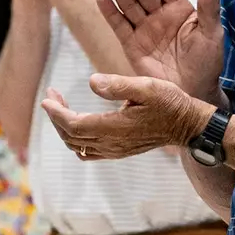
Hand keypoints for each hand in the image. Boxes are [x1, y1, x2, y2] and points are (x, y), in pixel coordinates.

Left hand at [41, 77, 211, 161]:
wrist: (187, 125)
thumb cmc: (170, 103)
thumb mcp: (147, 87)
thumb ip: (118, 85)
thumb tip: (90, 81)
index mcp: (115, 128)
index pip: (74, 125)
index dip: (56, 113)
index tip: (47, 97)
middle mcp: (111, 144)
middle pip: (70, 136)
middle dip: (56, 115)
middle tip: (52, 94)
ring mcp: (114, 150)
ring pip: (77, 145)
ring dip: (63, 126)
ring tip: (60, 105)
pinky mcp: (118, 151)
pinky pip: (88, 152)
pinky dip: (75, 139)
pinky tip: (77, 123)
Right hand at [97, 0, 223, 97]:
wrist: (193, 93)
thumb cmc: (207, 63)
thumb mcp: (211, 34)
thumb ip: (210, 8)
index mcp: (180, 8)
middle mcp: (160, 15)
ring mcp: (144, 29)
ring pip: (129, 4)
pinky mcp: (132, 45)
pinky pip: (119, 25)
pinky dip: (110, 12)